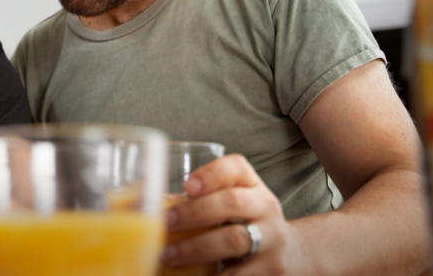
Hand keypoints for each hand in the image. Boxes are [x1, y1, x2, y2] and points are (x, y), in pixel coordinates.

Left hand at [161, 154, 309, 274]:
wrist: (295, 254)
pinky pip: (240, 275)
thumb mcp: (230, 205)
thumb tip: (137, 202)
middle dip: (193, 213)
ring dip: (195, 249)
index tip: (186, 186)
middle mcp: (265, 207)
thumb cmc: (243, 224)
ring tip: (168, 256)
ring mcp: (272, 240)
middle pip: (231, 203)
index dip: (211, 174)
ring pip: (234, 241)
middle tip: (164, 223)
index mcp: (251, 185)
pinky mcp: (272, 271)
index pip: (237, 167)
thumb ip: (197, 200)